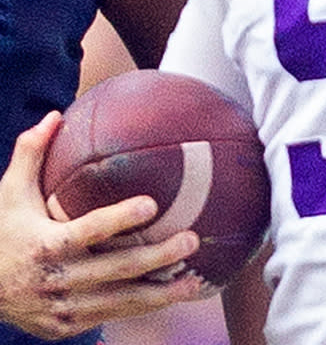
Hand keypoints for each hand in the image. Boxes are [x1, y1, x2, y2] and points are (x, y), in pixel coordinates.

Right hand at [0, 112, 205, 339]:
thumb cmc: (2, 233)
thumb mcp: (9, 194)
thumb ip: (30, 154)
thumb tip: (55, 114)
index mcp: (43, 245)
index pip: (86, 231)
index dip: (119, 219)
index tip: (151, 203)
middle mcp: (54, 280)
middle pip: (114, 270)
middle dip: (156, 257)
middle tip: (190, 240)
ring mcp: (60, 309)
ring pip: (118, 303)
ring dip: (159, 294)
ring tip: (194, 282)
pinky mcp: (64, 328)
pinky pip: (109, 317)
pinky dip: (140, 310)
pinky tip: (171, 298)